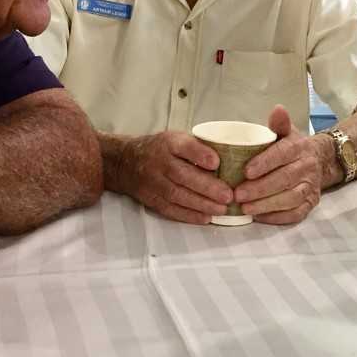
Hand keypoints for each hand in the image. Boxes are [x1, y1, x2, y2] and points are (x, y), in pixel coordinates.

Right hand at [113, 131, 231, 224]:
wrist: (126, 162)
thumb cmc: (161, 149)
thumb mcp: (177, 138)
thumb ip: (198, 147)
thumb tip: (230, 160)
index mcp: (169, 143)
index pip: (184, 147)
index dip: (200, 154)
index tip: (217, 163)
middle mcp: (159, 162)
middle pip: (183, 175)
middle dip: (207, 187)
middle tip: (228, 195)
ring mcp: (153, 182)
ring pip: (178, 195)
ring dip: (202, 204)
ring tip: (222, 209)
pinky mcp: (151, 199)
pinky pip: (170, 209)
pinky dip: (189, 215)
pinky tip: (205, 217)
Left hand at [235, 105, 322, 224]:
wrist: (320, 160)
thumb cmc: (292, 147)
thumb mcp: (286, 132)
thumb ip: (279, 123)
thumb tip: (277, 109)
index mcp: (299, 147)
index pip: (282, 154)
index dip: (264, 163)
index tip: (245, 171)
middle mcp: (308, 167)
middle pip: (284, 179)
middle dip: (260, 189)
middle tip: (237, 194)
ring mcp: (311, 187)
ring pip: (290, 199)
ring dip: (266, 205)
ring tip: (245, 208)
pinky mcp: (311, 203)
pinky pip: (296, 214)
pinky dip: (277, 217)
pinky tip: (259, 217)